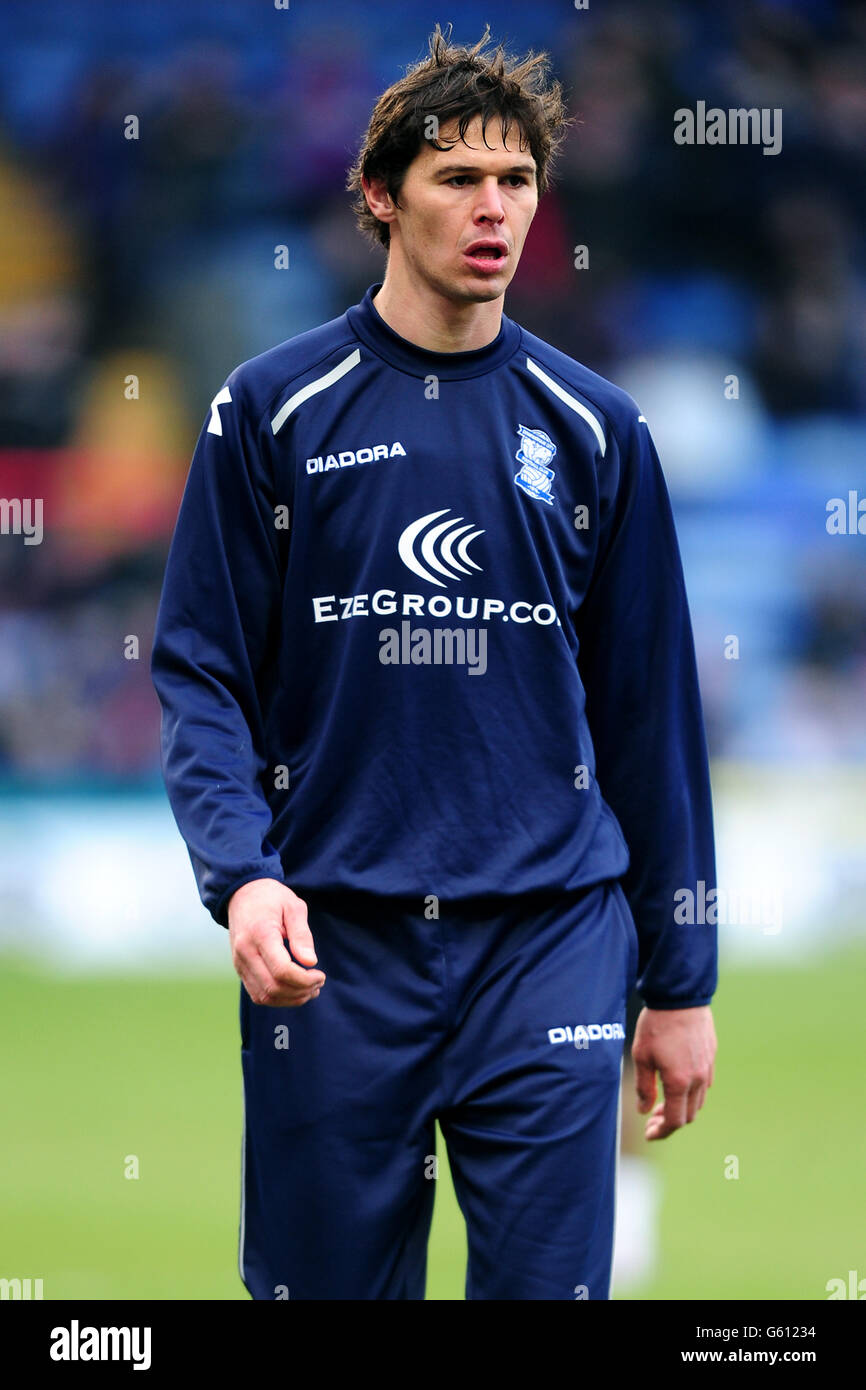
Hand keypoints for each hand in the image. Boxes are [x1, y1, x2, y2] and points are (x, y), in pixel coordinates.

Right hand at [227, 878, 325, 1007]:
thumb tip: (311, 962)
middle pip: (273, 987)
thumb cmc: (272, 898)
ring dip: (290, 999)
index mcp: (260, 934)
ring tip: (311, 989)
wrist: (242, 894)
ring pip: (264, 996)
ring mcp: (239, 963)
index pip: (282, 970)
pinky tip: (295, 990)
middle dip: (301, 991)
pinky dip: (278, 999)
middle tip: (319, 982)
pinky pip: (258, 994)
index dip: (305, 979)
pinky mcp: (240, 969)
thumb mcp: (293, 906)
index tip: (321, 974)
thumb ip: (302, 934)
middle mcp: (245, 952)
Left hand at [631, 1005, 715, 1139]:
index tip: (649, 1133)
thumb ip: (644, 1087)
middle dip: (669, 1121)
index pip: (675, 1120)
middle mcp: (698, 1080)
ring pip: (698, 1101)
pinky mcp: (711, 1057)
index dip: (661, 1131)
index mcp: (679, 1082)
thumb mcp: (641, 1056)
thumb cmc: (656, 1025)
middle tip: (651, 1117)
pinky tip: (676, 1083)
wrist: (680, 998)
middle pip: (688, 1115)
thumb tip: (643, 1110)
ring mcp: (708, 1068)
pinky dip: (690, 1093)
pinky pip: (704, 1084)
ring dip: (681, 1107)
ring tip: (661, 1102)